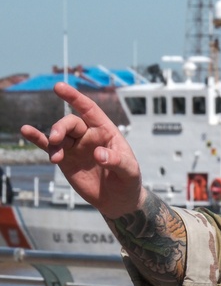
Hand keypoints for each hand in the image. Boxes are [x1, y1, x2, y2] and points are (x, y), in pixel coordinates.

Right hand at [21, 82, 144, 218]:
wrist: (118, 199)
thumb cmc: (128, 180)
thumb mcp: (129, 171)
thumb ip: (116, 161)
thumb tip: (98, 154)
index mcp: (106, 131)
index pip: (90, 110)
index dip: (75, 98)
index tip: (58, 87)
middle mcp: (89, 135)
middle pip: (70, 122)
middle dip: (60, 128)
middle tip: (56, 139)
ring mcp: (75, 146)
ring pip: (59, 134)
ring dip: (52, 140)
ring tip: (56, 158)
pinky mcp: (65, 159)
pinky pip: (49, 146)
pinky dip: (37, 138)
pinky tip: (26, 130)